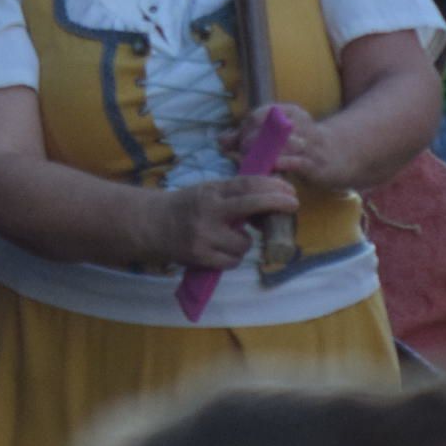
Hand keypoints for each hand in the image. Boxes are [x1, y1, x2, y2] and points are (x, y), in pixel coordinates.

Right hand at [150, 174, 301, 272]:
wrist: (152, 225)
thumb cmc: (186, 206)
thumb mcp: (207, 192)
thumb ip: (234, 196)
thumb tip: (270, 203)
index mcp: (211, 192)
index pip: (246, 184)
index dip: (272, 186)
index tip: (290, 190)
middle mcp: (208, 211)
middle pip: (250, 205)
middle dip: (276, 203)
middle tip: (293, 204)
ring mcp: (205, 236)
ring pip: (244, 243)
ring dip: (245, 242)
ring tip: (232, 238)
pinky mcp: (201, 257)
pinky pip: (232, 261)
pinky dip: (233, 257)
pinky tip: (222, 251)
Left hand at [222, 103, 345, 191]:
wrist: (341, 155)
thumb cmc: (302, 145)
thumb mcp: (278, 134)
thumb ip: (249, 136)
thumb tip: (220, 140)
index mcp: (289, 112)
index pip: (258, 115)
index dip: (243, 130)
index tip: (237, 144)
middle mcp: (299, 124)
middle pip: (265, 129)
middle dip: (248, 144)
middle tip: (242, 156)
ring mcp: (308, 144)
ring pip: (278, 146)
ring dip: (260, 156)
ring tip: (251, 166)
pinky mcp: (315, 164)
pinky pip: (294, 163)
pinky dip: (278, 166)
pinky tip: (268, 172)